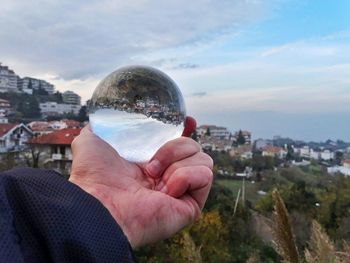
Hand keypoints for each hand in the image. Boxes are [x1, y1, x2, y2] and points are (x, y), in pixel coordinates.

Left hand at [69, 117, 212, 247]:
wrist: (100, 203)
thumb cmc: (94, 176)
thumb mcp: (92, 141)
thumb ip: (101, 127)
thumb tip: (104, 119)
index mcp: (151, 162)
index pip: (179, 141)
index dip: (186, 129)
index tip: (187, 121)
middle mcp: (168, 176)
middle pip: (192, 146)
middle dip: (173, 147)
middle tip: (149, 165)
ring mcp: (181, 191)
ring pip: (203, 158)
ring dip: (176, 161)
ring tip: (154, 177)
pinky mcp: (192, 205)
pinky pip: (205, 175)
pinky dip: (186, 176)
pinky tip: (166, 190)